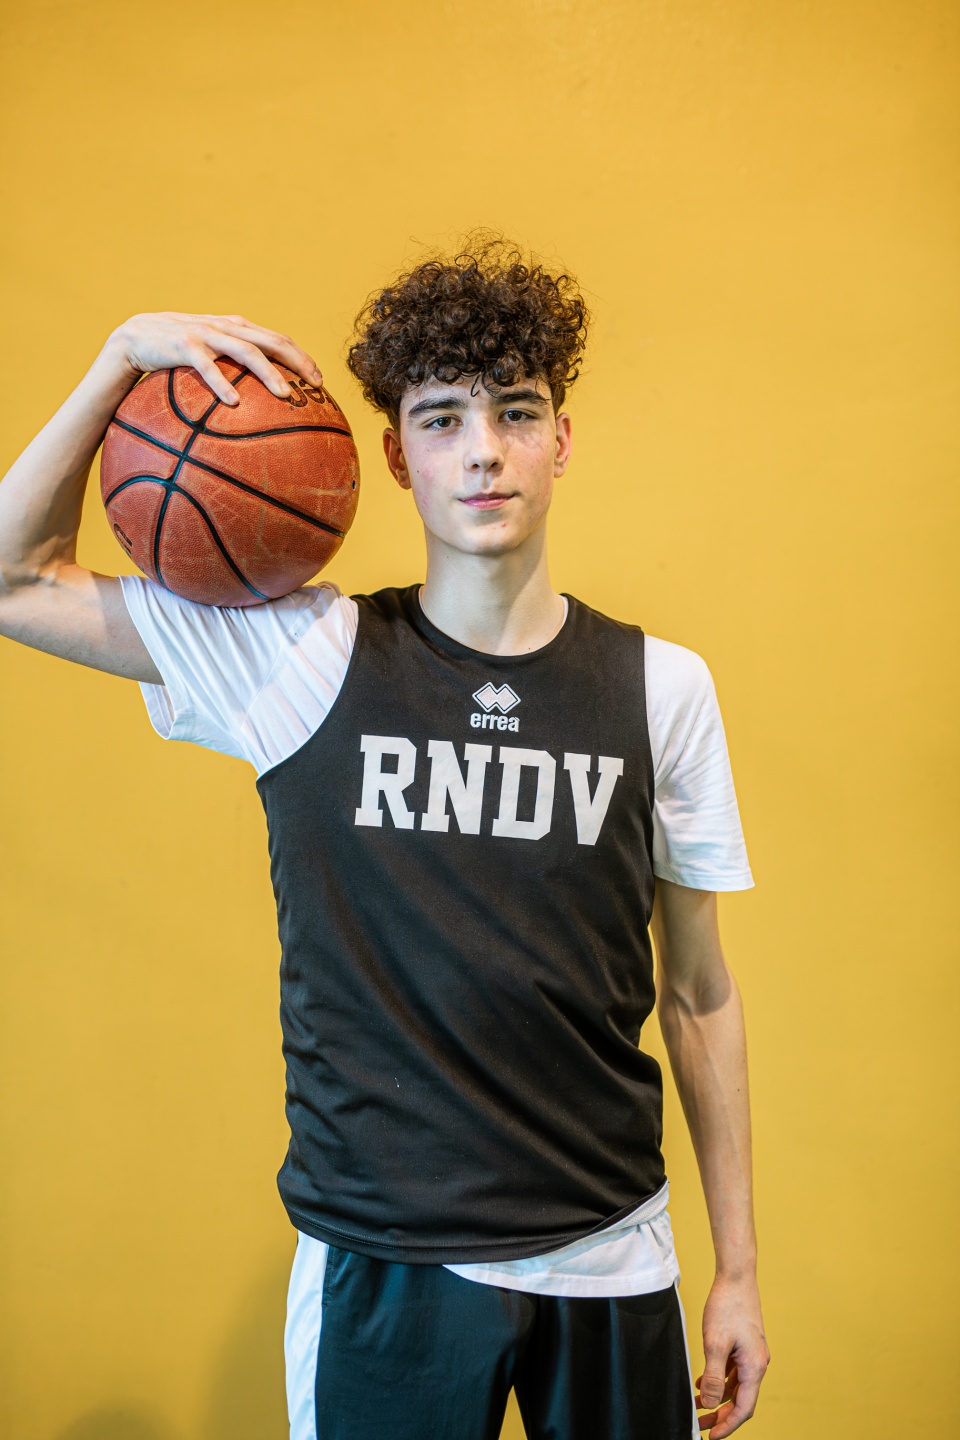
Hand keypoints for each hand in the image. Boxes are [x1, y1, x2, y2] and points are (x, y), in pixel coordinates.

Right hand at [101, 311, 323, 406]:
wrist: (132, 339)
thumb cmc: (174, 355)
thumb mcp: (208, 357)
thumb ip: (232, 368)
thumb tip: (257, 405)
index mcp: (234, 328)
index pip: (276, 338)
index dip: (300, 355)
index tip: (320, 380)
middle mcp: (225, 327)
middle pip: (270, 341)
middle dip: (297, 361)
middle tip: (316, 385)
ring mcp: (205, 333)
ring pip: (245, 350)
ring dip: (268, 372)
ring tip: (286, 395)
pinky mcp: (182, 344)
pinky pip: (206, 366)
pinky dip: (221, 382)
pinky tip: (234, 402)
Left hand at [696, 1274, 769, 1436]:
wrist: (736, 1276)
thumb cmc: (727, 1306)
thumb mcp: (715, 1343)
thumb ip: (712, 1376)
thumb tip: (710, 1404)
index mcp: (754, 1367)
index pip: (743, 1408)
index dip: (728, 1425)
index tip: (711, 1437)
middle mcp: (756, 1364)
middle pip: (740, 1400)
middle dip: (721, 1415)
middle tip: (701, 1426)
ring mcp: (751, 1354)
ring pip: (735, 1386)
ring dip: (717, 1399)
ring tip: (697, 1407)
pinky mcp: (744, 1345)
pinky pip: (732, 1372)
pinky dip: (719, 1381)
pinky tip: (701, 1382)